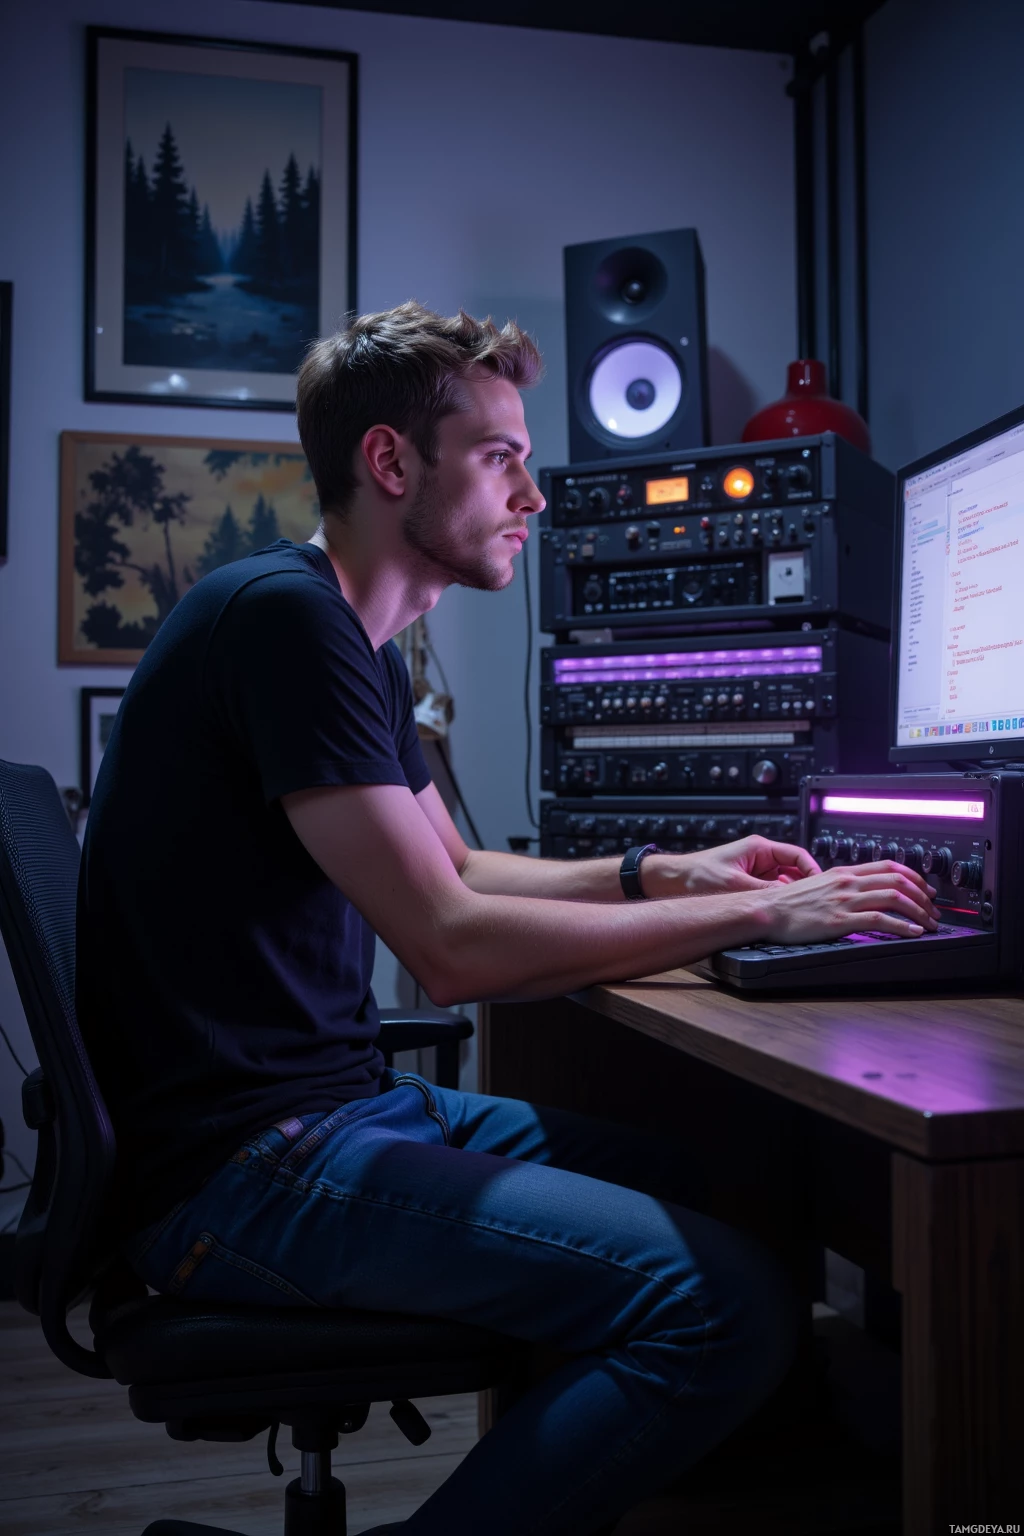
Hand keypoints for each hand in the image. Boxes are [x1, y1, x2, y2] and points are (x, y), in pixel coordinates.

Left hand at [645, 835, 819, 897]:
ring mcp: (754, 871)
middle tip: (815, 904)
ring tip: (801, 912)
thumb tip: (788, 901)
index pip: (797, 855)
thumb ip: (762, 893)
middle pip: (794, 871)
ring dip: (790, 897)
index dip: (813, 871)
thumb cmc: (696, 875)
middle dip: (804, 887)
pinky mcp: (747, 884)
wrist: (670, 881)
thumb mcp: (733, 885)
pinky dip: (777, 903)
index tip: (822, 887)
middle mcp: (759, 857)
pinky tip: (781, 916)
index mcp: (759, 848)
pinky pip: (771, 893)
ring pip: (784, 884)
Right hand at [758, 860, 940, 944]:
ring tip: (929, 924)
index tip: (926, 889)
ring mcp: (845, 901)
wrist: (766, 910)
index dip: (914, 876)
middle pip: (897, 880)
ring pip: (894, 898)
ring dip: (918, 911)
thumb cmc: (787, 903)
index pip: (888, 866)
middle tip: (934, 910)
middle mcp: (847, 883)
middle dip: (923, 896)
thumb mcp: (817, 886)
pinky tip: (912, 933)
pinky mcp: (840, 920)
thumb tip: (857, 893)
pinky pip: (879, 920)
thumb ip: (839, 886)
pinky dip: (901, 926)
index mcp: (843, 873)